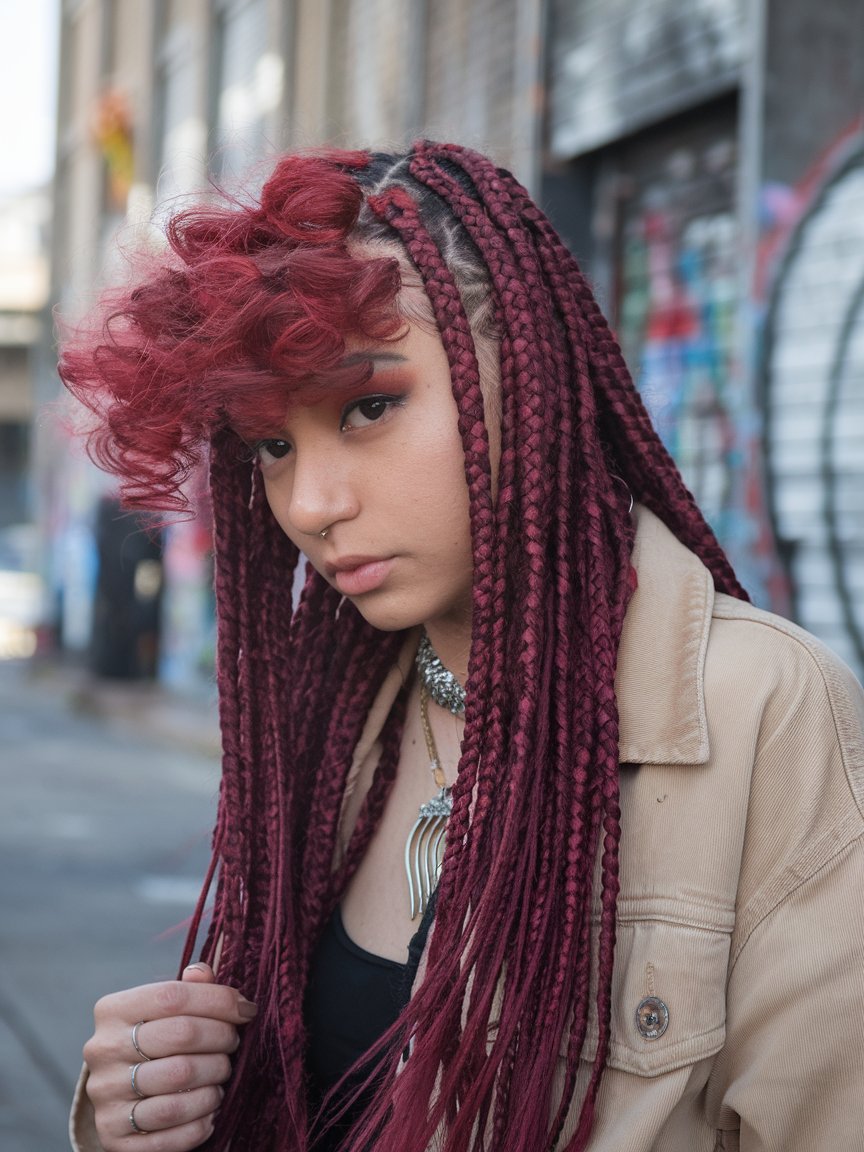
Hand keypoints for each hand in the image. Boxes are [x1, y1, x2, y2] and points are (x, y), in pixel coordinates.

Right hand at [83, 963, 256, 1150]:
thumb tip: (204, 973)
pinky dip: (201, 1121)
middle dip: (221, 1039)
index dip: (219, 1001)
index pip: (173, 997)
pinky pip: (171, 1131)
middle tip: (235, 1044)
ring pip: (179, 1083)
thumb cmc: (155, 1042)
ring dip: (214, 1080)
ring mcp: (106, 1095)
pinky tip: (210, 1110)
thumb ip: (188, 988)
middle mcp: (103, 1050)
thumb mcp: (165, 1011)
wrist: (120, 1098)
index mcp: (113, 1011)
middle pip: (181, 1036)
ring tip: (222, 1076)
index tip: (247, 1010)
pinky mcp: (114, 1136)